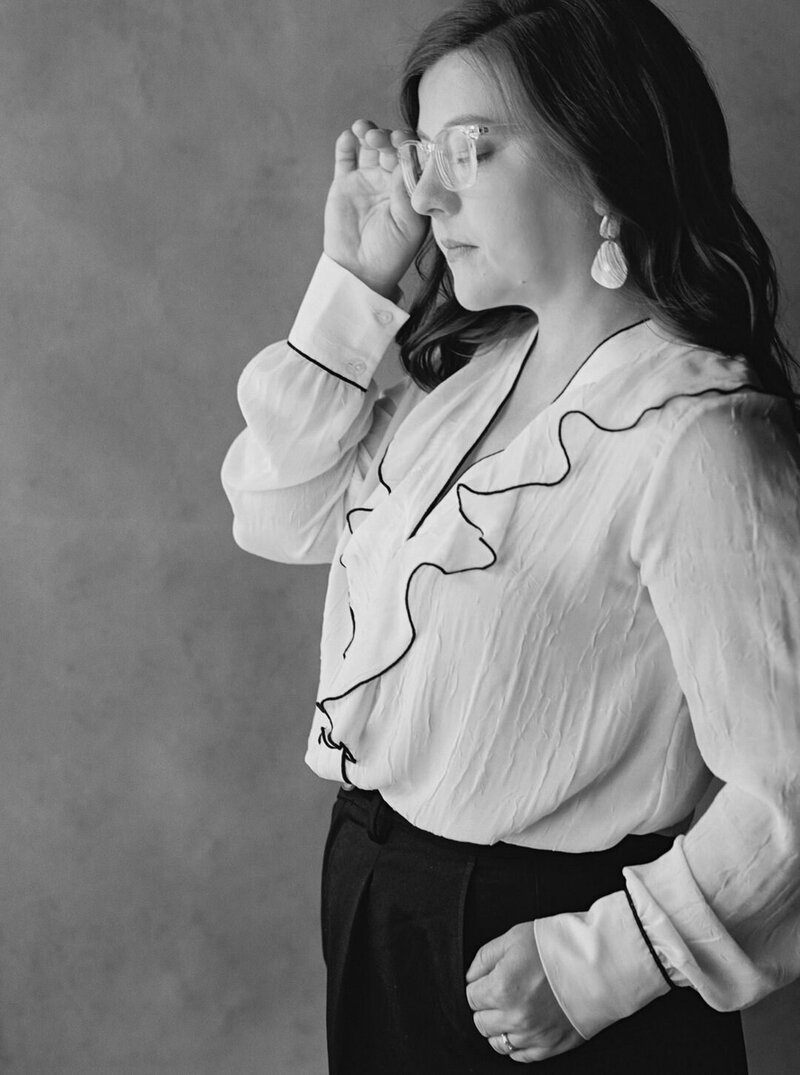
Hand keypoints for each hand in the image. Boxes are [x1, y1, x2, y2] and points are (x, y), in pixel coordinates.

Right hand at [323, 119, 427, 298]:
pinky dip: (346, 144)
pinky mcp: (345, 182)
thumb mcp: (408, 226)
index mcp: (411, 187)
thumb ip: (407, 194)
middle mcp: (391, 178)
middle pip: (391, 145)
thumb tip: (406, 161)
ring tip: (363, 130)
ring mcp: (368, 178)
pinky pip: (345, 157)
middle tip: (379, 138)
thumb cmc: (391, 253)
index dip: (409, 144)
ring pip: (369, 145)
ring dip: (368, 132)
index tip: (403, 141)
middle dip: (387, 137)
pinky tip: (347, 138)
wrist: (360, 270)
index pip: (413, 156)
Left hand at [465, 922, 584, 1062]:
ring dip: (500, 1026)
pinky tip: (526, 1025)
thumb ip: (485, 958)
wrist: (598, 962)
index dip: (479, 986)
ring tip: (514, 1008)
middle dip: (487, 1007)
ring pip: (498, 1042)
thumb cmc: (557, 945)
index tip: (490, 979)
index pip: (472, 997)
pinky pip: (521, 1056)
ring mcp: (533, 1035)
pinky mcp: (551, 1046)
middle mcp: (515, 1017)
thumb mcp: (514, 937)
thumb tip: (471, 976)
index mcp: (502, 988)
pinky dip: (518, 1043)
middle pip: (481, 1022)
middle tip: (502, 992)